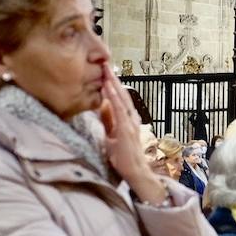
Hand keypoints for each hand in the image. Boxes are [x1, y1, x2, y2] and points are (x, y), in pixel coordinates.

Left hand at [100, 69, 166, 204]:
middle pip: (122, 94)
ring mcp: (130, 122)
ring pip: (121, 98)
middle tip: (105, 64)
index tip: (105, 72)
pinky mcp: (126, 129)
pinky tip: (108, 88)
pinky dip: (113, 97)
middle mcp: (131, 118)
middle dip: (113, 79)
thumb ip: (108, 120)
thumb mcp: (112, 134)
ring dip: (113, 84)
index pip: (120, 98)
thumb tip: (101, 105)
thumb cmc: (123, 156)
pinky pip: (119, 109)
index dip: (113, 84)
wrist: (134, 171)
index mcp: (128, 119)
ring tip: (106, 71)